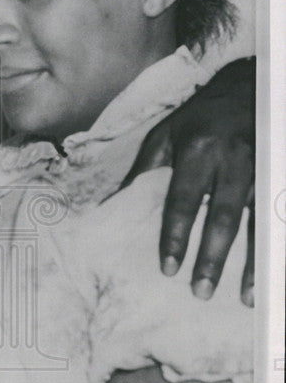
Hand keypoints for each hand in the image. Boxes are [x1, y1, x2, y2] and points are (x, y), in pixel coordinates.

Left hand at [122, 57, 254, 304]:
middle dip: (212, 257)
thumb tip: (112, 208)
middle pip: (223, 217)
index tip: (168, 268)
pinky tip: (270, 272)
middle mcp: (233, 160)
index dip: (175, 236)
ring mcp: (263, 168)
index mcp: (198, 151)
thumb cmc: (200, 117)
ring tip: (244, 296)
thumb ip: (143, 172)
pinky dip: (273, 247)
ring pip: (258, 222)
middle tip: (199, 291)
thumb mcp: (165, 134)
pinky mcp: (279, 174)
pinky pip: (277, 217)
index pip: (183, 201)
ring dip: (252, 262)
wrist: (249, 86)